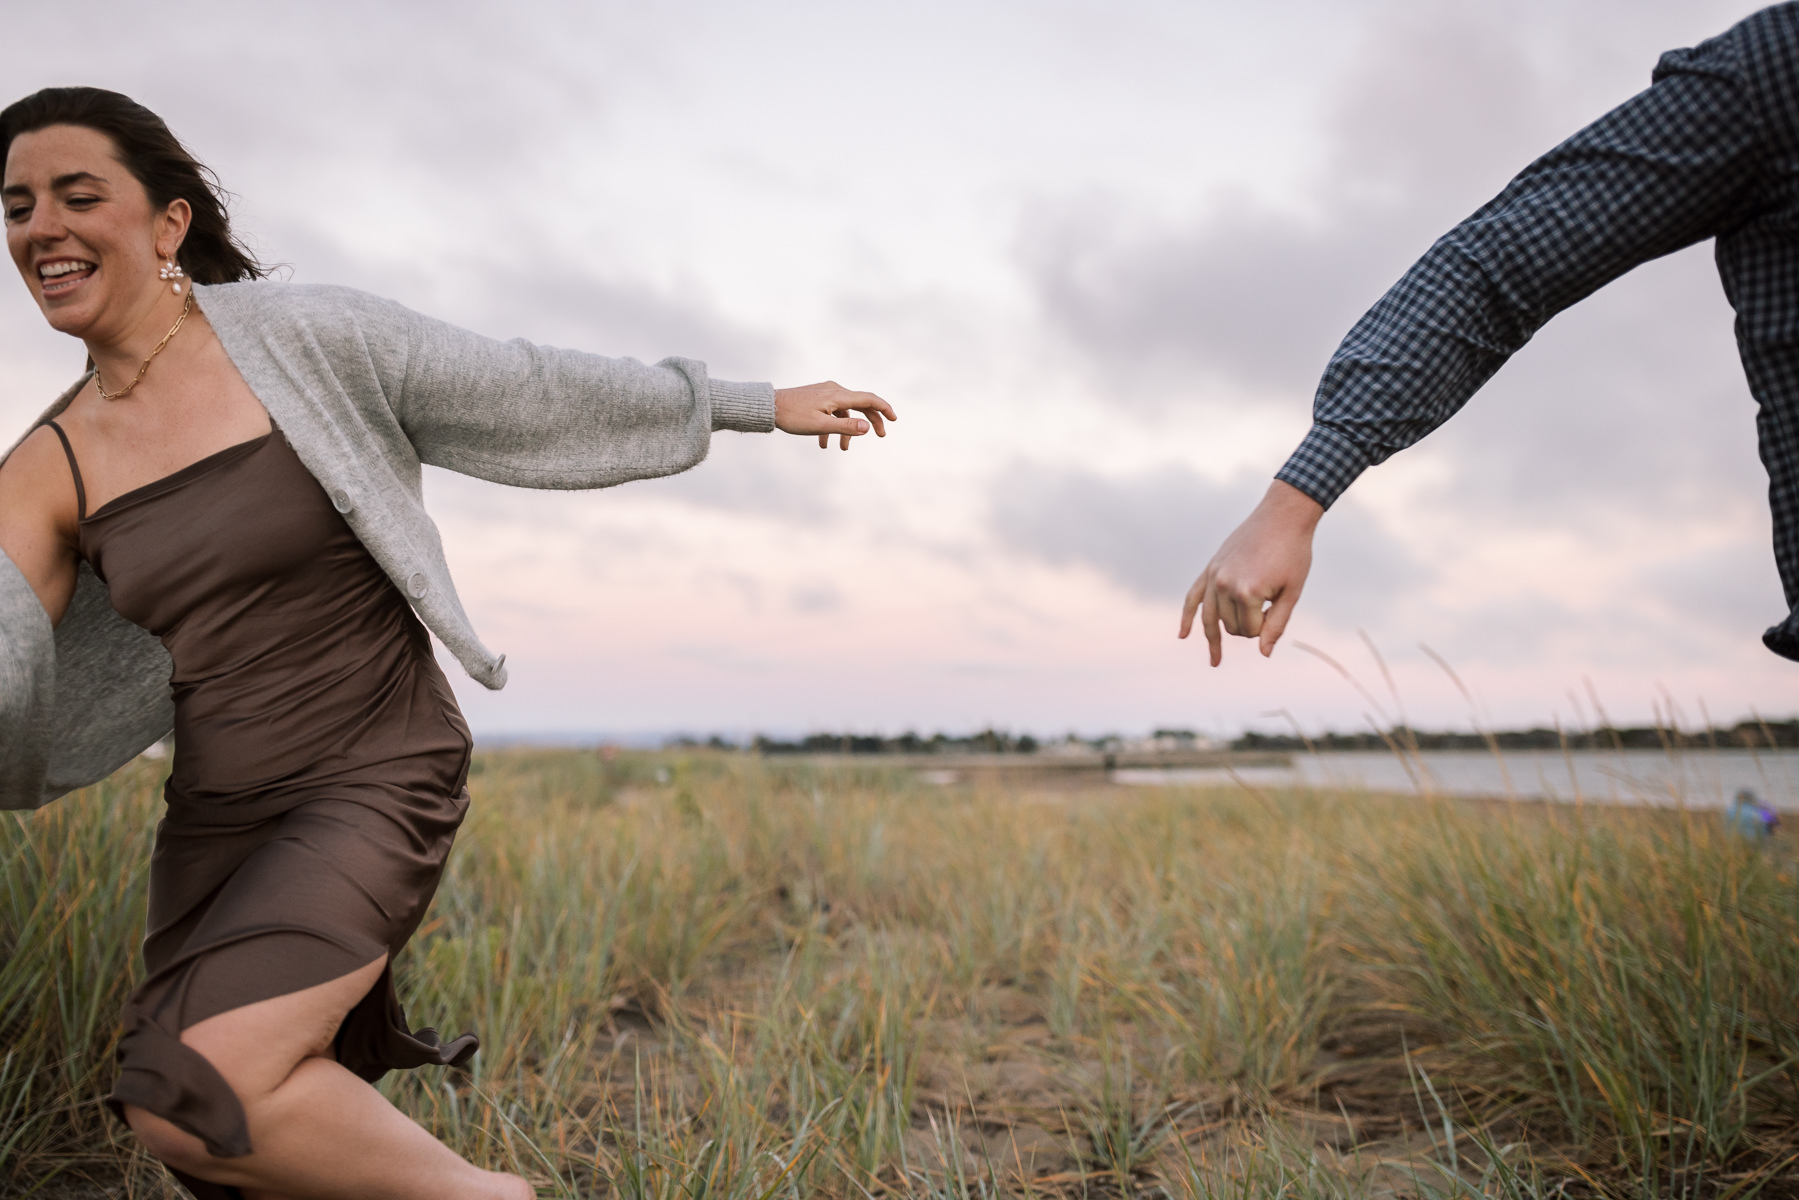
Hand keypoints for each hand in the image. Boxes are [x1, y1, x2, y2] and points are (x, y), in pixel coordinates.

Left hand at [774, 381, 895, 449]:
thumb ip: (845, 427)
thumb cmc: (793, 416)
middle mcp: (834, 390)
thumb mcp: (820, 426)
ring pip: (845, 411)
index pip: (869, 399)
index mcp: (838, 395)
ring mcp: (826, 393)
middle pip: (861, 404)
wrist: (769, 406)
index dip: (884, 409)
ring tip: (843, 449)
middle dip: (871, 421)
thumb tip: (868, 428)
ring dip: (847, 430)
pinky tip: (824, 443)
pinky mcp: (817, 397)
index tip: (894, 419)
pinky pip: (832, 411)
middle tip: (881, 435)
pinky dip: (833, 426)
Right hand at [1179, 480, 1323, 666]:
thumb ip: (1276, 625)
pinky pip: (1192, 597)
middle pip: (1231, 627)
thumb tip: (1263, 653)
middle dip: (1248, 627)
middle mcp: (1225, 585)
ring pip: (1212, 619)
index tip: (1278, 610)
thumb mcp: (1292, 592)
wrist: (1282, 516)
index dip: (1266, 628)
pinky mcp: (1210, 568)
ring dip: (1220, 635)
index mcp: (1248, 592)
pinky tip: (1182, 635)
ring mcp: (1214, 576)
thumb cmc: (1293, 554)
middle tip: (1267, 610)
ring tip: (1216, 661)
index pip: (1251, 630)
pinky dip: (1187, 618)